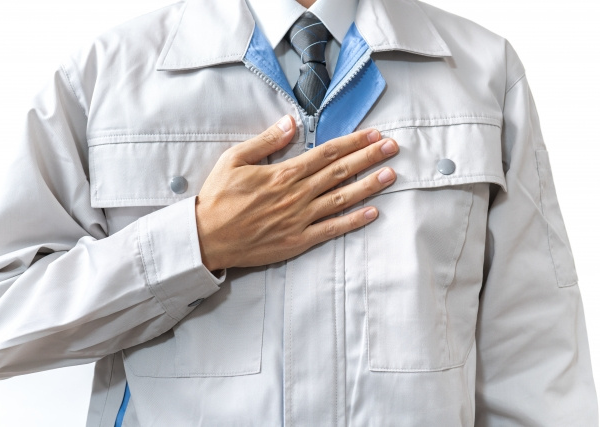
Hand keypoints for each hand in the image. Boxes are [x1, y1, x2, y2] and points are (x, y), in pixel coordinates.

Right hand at [195, 115, 397, 270]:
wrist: (207, 237)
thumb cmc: (218, 197)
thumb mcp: (234, 159)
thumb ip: (266, 141)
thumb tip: (291, 122)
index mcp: (283, 173)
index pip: (326, 153)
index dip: (353, 142)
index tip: (373, 135)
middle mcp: (297, 194)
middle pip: (340, 172)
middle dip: (369, 158)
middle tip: (393, 148)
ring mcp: (300, 219)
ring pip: (341, 198)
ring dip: (369, 186)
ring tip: (391, 175)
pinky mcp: (298, 240)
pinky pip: (331, 229)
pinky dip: (353, 221)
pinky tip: (372, 212)